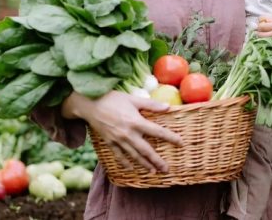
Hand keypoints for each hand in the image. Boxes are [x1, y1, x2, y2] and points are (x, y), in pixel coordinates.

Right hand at [62, 91, 182, 172]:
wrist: (90, 105)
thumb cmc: (113, 99)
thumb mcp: (133, 99)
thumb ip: (151, 105)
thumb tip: (168, 107)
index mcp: (136, 122)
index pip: (157, 132)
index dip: (170, 137)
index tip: (180, 143)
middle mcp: (128, 134)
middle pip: (146, 150)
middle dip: (157, 161)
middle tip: (166, 169)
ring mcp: (118, 140)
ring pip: (134, 156)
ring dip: (144, 164)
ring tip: (153, 172)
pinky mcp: (109, 142)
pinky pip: (119, 156)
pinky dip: (125, 163)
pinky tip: (131, 168)